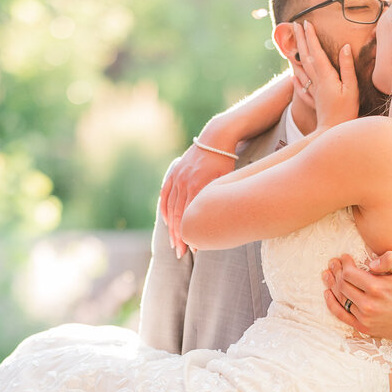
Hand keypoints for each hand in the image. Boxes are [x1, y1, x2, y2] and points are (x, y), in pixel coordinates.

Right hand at [158, 141, 233, 258]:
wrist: (215, 138)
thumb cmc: (226, 161)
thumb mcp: (226, 180)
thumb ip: (218, 199)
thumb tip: (216, 221)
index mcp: (198, 186)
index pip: (190, 216)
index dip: (191, 233)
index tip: (194, 249)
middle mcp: (184, 183)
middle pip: (178, 215)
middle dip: (179, 236)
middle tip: (180, 253)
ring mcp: (177, 178)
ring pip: (170, 208)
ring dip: (171, 227)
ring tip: (174, 243)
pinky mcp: (174, 173)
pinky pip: (165, 195)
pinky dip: (165, 210)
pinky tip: (167, 223)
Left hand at [292, 19, 357, 131]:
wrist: (333, 132)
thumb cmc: (346, 111)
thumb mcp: (351, 88)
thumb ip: (347, 67)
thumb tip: (345, 47)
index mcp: (326, 76)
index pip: (316, 52)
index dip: (311, 37)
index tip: (306, 23)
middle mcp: (317, 82)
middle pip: (306, 57)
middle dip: (301, 40)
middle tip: (295, 25)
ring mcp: (314, 91)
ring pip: (302, 70)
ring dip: (297, 55)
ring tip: (292, 44)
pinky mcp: (315, 100)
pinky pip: (303, 87)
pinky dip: (297, 80)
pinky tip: (292, 76)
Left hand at [322, 252, 391, 344]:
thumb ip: (391, 259)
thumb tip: (371, 262)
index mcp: (377, 288)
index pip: (349, 273)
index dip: (344, 264)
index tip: (344, 257)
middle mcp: (369, 305)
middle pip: (342, 285)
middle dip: (336, 271)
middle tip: (333, 263)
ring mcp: (365, 318)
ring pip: (340, 298)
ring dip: (331, 284)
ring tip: (327, 274)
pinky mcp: (363, 327)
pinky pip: (341, 315)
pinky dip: (332, 304)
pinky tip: (327, 293)